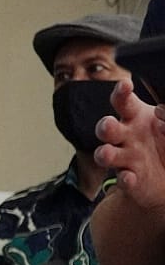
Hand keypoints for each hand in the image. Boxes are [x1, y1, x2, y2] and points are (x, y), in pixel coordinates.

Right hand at [95, 79, 164, 211]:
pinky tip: (129, 178)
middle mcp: (125, 136)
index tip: (125, 85)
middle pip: (108, 128)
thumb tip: (162, 111)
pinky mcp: (129, 180)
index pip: (123, 102)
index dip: (120, 93)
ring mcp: (125, 159)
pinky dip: (125, 179)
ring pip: (106, 154)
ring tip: (107, 154)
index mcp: (135, 117)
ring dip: (105, 153)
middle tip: (108, 125)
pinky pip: (123, 180)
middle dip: (105, 126)